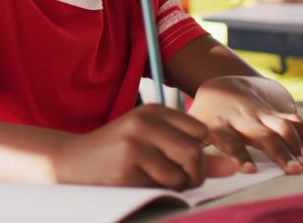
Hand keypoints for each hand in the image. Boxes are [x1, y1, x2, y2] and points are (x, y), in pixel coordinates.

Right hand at [54, 104, 239, 189]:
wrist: (68, 163)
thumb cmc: (116, 155)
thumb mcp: (154, 144)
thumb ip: (195, 153)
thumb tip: (234, 166)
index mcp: (152, 111)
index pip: (201, 133)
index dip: (198, 153)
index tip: (180, 161)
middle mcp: (144, 122)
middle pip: (196, 153)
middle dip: (193, 174)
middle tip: (174, 179)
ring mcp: (134, 144)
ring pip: (183, 173)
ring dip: (176, 186)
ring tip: (154, 180)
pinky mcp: (127, 167)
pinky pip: (164, 186)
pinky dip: (158, 191)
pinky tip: (138, 183)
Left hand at [188, 76, 302, 174]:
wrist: (221, 85)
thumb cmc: (206, 115)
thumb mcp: (195, 127)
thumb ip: (195, 147)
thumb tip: (194, 171)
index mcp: (217, 124)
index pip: (229, 140)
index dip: (239, 155)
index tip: (250, 169)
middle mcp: (240, 117)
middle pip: (262, 135)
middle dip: (279, 152)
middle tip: (293, 170)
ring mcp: (259, 111)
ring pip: (281, 125)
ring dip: (294, 144)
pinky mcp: (273, 109)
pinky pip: (292, 119)